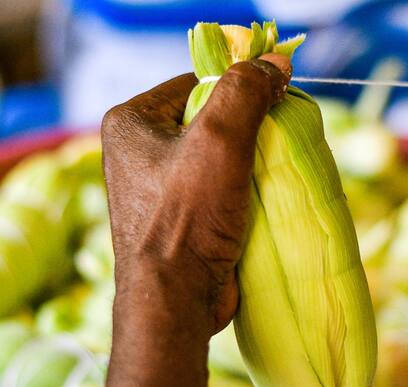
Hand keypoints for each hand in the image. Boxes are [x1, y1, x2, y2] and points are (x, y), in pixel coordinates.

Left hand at [101, 55, 289, 332]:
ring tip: (269, 174)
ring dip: (250, 164)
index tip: (272, 105)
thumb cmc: (186, 218)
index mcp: (130, 122)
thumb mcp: (220, 140)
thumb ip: (247, 93)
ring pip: (218, 157)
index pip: (196, 83)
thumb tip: (277, 62)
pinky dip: (244, 192)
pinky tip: (262, 200)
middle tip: (275, 143)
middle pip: (209, 121)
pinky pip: (219, 189)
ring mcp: (156, 189)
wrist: (175, 301)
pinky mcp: (177, 220)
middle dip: (247, 131)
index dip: (238, 91)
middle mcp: (137, 152)